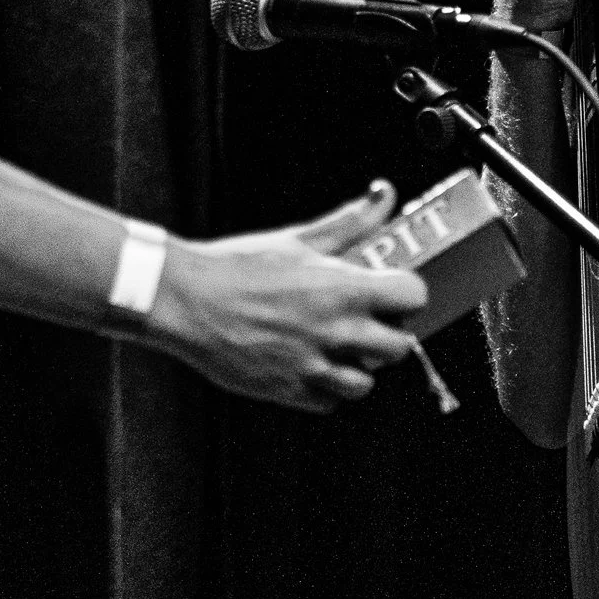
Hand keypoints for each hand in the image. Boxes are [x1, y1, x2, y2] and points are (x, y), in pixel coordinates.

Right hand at [146, 183, 427, 412]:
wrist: (185, 300)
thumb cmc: (236, 267)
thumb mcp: (298, 239)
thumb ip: (349, 222)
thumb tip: (383, 196)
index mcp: (342, 289)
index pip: (413, 297)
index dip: (405, 293)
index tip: (391, 291)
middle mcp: (335, 331)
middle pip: (399, 347)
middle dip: (387, 334)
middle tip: (365, 322)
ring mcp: (313, 365)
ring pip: (366, 383)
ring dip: (357, 367)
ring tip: (335, 347)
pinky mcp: (289, 391)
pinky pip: (329, 402)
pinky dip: (325, 388)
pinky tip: (309, 363)